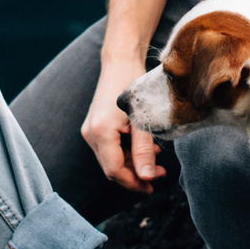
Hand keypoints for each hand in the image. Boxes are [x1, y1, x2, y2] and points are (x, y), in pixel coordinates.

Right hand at [82, 61, 164, 191]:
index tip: (152, 186)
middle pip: (112, 168)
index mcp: (100, 133)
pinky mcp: (95, 127)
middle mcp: (90, 134)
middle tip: (159, 174)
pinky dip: (126, 153)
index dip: (134, 183)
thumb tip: (146, 178)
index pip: (115, 171)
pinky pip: (110, 149)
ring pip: (111, 160)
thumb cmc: (133, 85)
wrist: (120, 62)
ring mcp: (90, 130)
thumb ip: (144, 151)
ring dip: (132, 164)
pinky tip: (144, 148)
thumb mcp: (143, 120)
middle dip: (135, 174)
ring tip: (156, 159)